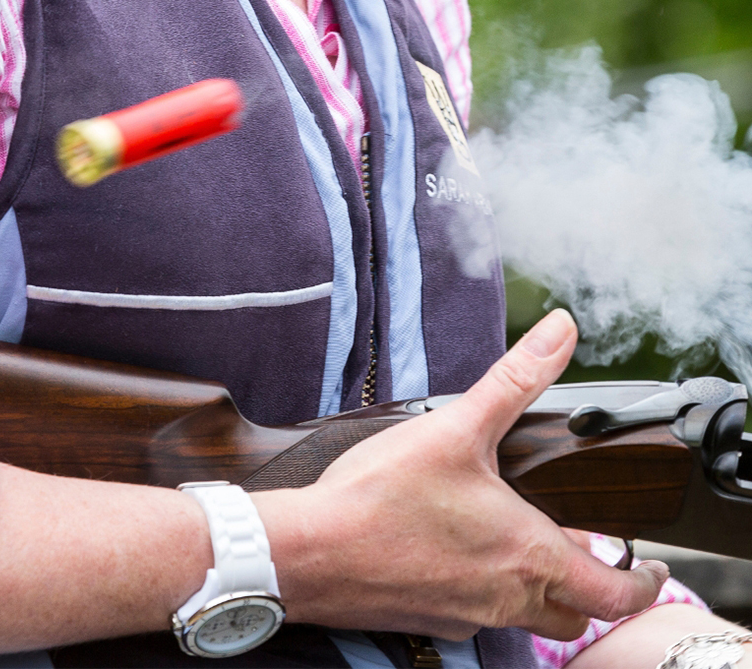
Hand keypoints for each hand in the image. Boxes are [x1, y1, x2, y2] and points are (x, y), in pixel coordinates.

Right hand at [251, 309, 668, 640]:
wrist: (307, 553)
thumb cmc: (381, 496)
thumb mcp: (458, 427)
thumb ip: (516, 379)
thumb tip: (560, 332)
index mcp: (527, 555)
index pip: (615, 593)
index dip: (640, 582)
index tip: (644, 565)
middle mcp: (503, 597)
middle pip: (575, 612)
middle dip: (588, 583)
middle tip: (580, 546)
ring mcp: (464, 615)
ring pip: (524, 615)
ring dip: (535, 586)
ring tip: (516, 541)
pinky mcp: (426, 619)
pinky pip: (475, 615)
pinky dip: (485, 590)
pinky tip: (454, 552)